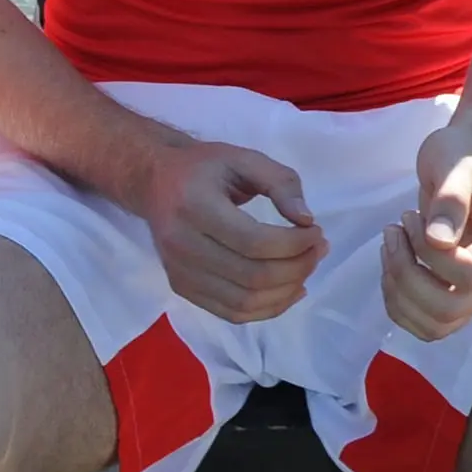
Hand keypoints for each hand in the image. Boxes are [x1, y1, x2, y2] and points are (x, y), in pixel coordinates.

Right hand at [134, 139, 327, 322]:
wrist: (154, 181)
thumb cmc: (203, 167)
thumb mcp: (244, 158)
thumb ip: (281, 182)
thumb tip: (306, 221)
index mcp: (194, 205)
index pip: (254, 242)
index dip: (294, 244)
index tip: (316, 231)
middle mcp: (182, 244)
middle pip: (252, 276)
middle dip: (297, 267)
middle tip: (317, 249)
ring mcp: (179, 271)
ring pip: (244, 302)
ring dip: (286, 291)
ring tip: (306, 268)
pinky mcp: (181, 287)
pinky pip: (231, 313)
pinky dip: (267, 308)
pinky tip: (288, 290)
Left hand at [380, 125, 471, 340]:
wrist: (465, 163)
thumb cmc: (462, 157)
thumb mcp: (455, 165)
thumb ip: (450, 199)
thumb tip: (438, 240)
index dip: (430, 255)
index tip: (409, 219)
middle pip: (451, 308)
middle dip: (407, 274)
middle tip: (393, 231)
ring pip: (437, 324)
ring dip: (399, 291)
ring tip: (391, 246)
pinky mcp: (458, 298)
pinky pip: (427, 325)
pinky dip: (398, 304)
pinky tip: (391, 266)